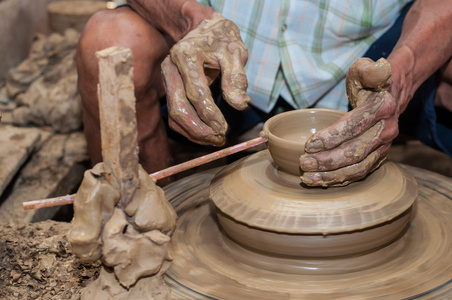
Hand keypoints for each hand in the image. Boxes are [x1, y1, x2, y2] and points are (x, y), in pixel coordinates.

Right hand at [161, 13, 248, 145]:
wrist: (203, 28)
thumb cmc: (222, 39)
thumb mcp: (235, 52)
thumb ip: (236, 78)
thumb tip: (240, 105)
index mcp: (186, 55)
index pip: (196, 93)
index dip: (210, 114)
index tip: (225, 129)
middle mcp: (171, 67)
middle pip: (179, 108)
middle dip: (199, 129)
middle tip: (219, 139)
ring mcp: (167, 78)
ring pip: (173, 115)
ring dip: (193, 133)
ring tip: (214, 140)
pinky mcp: (168, 88)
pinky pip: (174, 114)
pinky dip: (188, 128)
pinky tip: (205, 134)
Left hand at [299, 58, 399, 186]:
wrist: (392, 94)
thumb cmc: (369, 82)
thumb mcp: (366, 69)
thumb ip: (368, 70)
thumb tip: (379, 68)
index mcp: (382, 108)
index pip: (354, 126)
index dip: (331, 137)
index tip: (309, 145)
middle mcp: (386, 130)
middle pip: (355, 151)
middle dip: (327, 161)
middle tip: (303, 164)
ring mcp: (384, 146)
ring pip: (358, 167)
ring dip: (332, 176)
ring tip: (308, 178)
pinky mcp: (379, 157)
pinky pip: (360, 172)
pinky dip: (340, 179)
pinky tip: (321, 182)